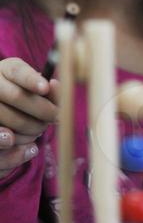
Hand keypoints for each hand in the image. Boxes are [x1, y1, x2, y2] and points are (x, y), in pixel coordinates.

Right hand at [0, 59, 58, 176]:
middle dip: (43, 110)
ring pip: (10, 121)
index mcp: (6, 70)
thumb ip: (49, 89)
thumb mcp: (36, 90)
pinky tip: (30, 147)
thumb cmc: (26, 102)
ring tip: (39, 130)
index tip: (46, 87)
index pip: (17, 71)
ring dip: (32, 130)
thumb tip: (53, 86)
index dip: (31, 79)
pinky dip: (19, 151)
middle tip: (57, 117)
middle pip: (18, 96)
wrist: (5, 119)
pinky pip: (3, 145)